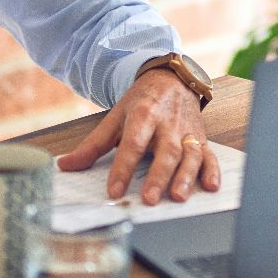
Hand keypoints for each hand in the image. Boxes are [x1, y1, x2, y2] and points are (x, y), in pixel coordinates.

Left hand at [56, 69, 220, 204]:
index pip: (132, 144)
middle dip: (158, 176)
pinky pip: (210, 155)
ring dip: (185, 176)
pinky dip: (212, 171)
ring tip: (178, 196)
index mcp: (144, 115)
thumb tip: (65, 166)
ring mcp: (187, 132)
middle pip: (165, 151)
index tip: (114, 190)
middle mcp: (168, 124)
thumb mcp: (115, 118)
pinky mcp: (201, 139)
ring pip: (190, 155)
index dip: (123, 168)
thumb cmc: (142, 102)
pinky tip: (211, 186)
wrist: (172, 79)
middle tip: (149, 198)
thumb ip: (93, 145)